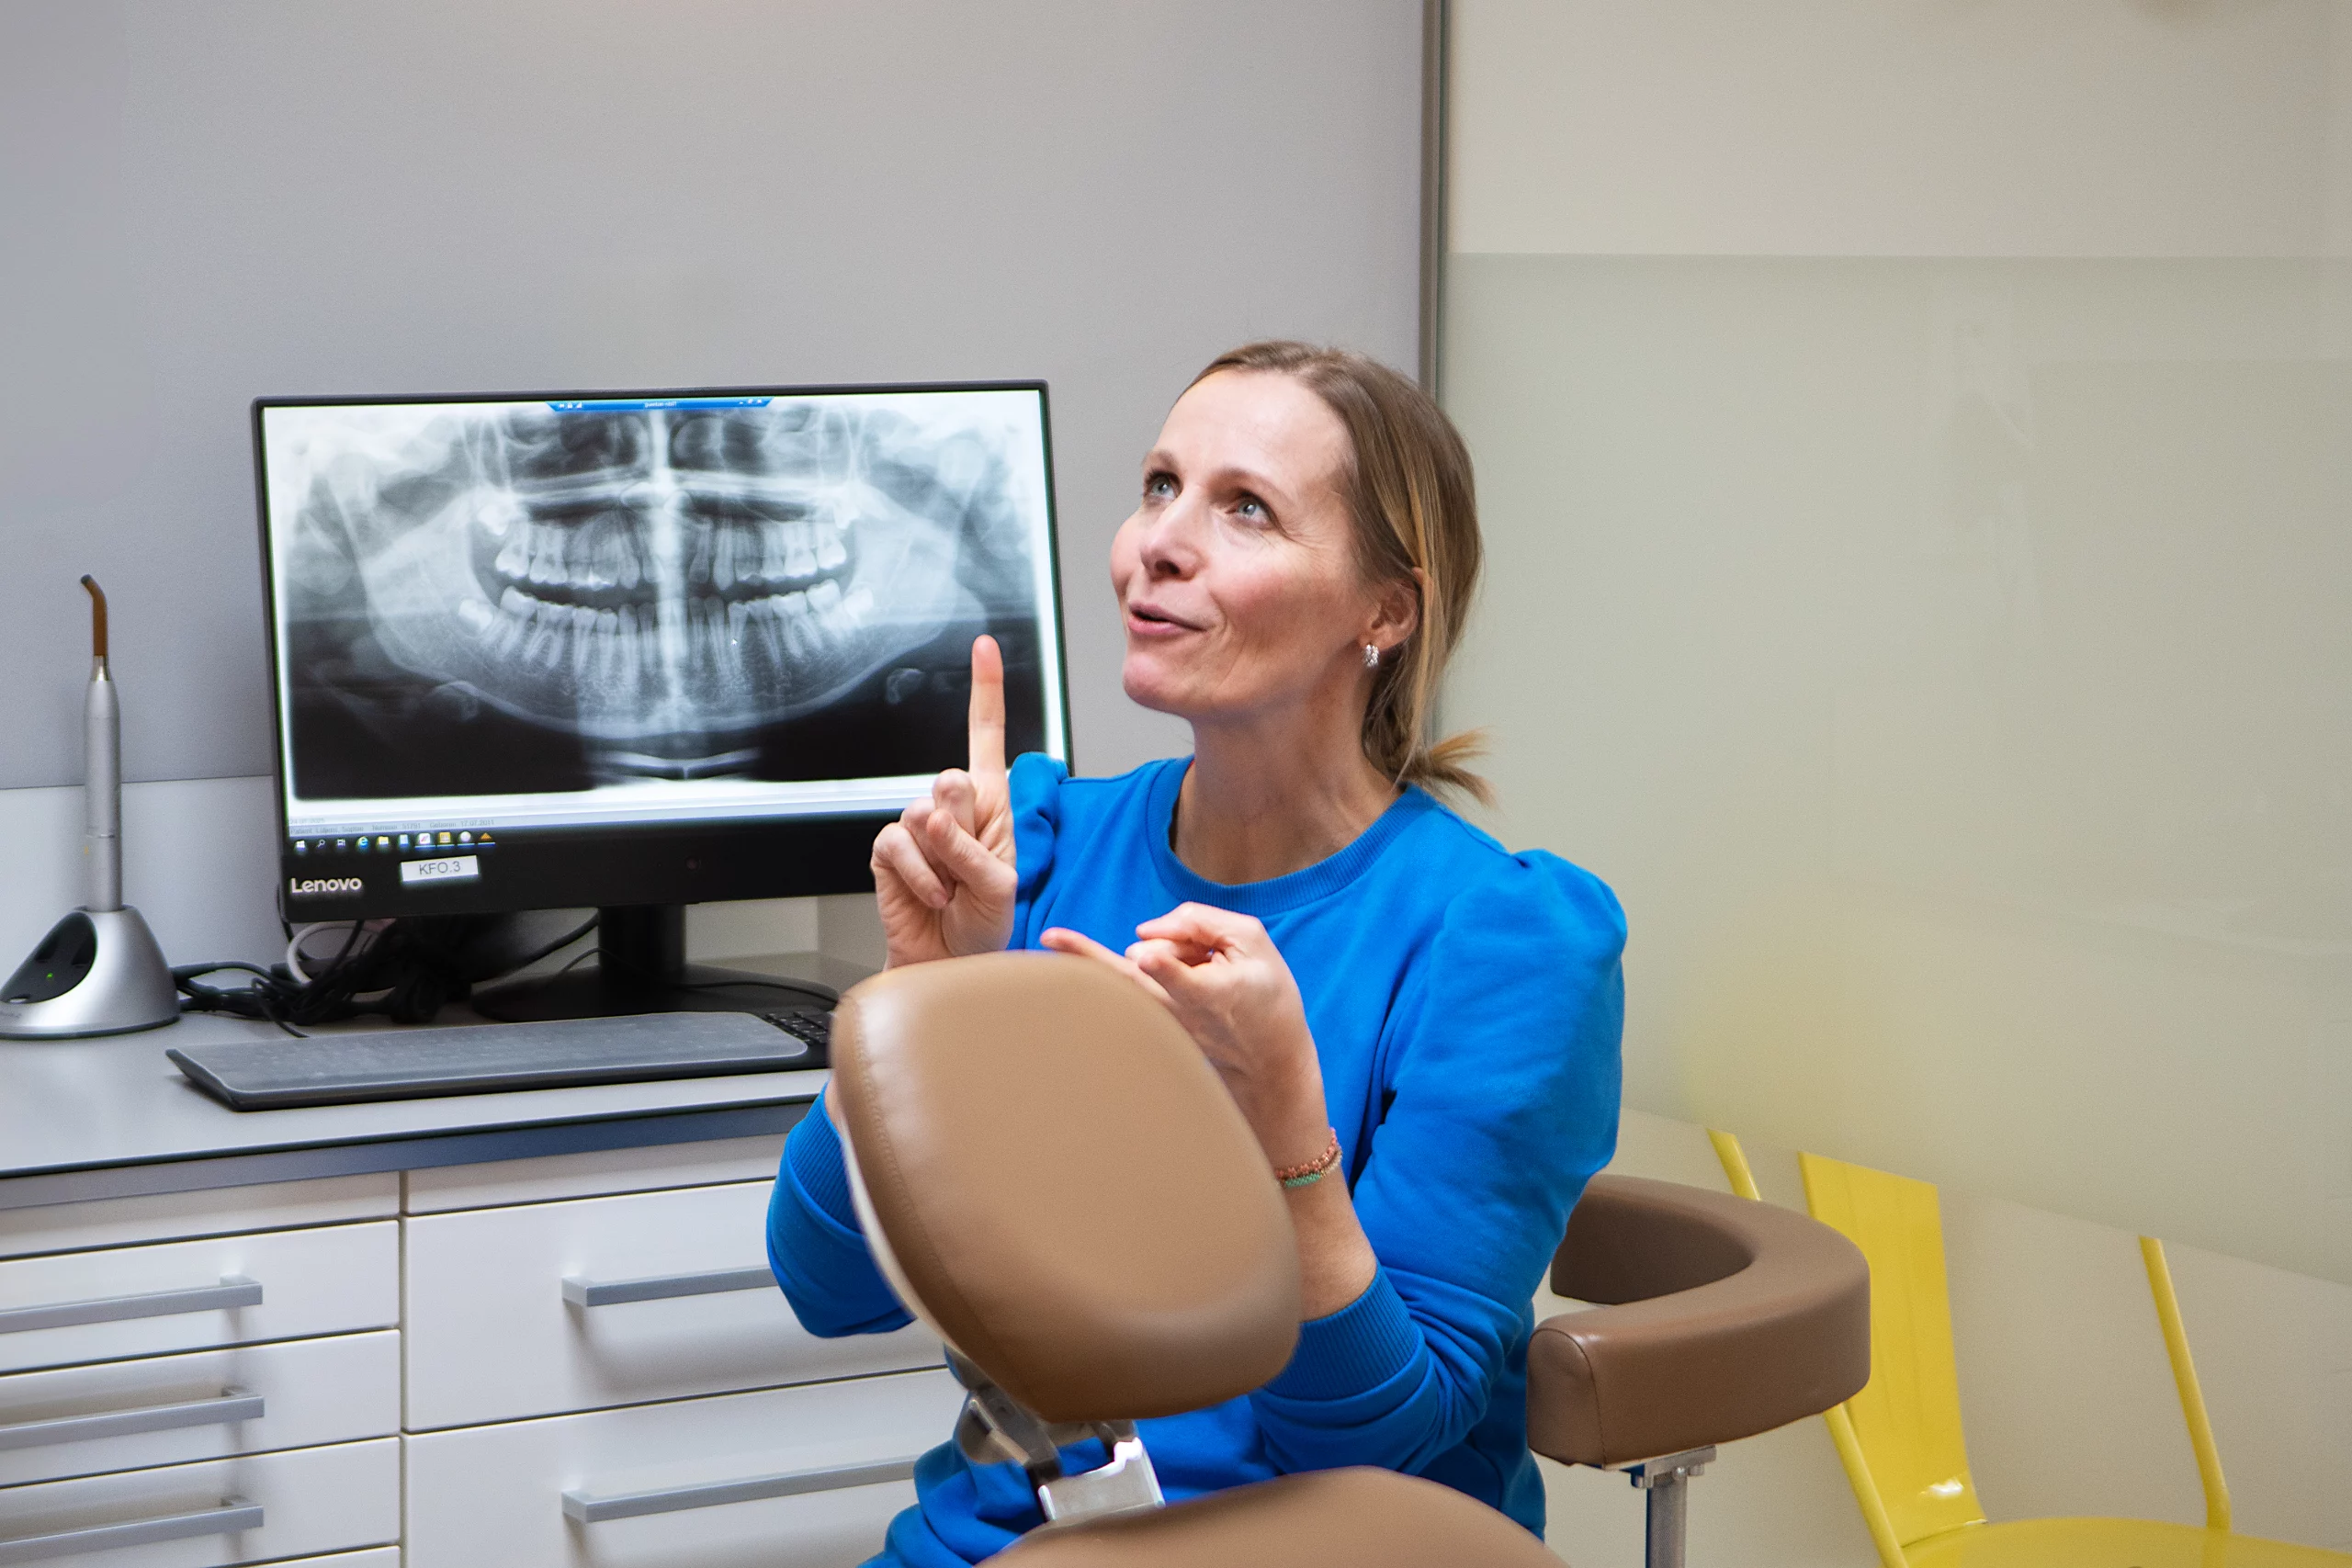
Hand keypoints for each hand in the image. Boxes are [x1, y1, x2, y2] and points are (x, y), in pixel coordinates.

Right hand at [870, 636, 1017, 966]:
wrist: (950, 962)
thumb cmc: (985, 923)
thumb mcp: (1000, 884)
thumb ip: (972, 845)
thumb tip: (931, 809)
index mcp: (991, 802)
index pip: (985, 735)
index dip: (984, 689)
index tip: (983, 645)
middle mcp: (953, 805)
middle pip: (952, 781)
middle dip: (963, 829)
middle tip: (970, 870)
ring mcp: (917, 825)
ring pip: (923, 816)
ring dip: (945, 864)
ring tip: (953, 891)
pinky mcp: (888, 850)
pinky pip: (899, 845)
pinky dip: (920, 876)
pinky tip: (934, 896)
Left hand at [1043, 904, 1330, 1169]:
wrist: (1267, 1058)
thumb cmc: (1265, 993)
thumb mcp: (1255, 943)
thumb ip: (1203, 922)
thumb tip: (1148, 927)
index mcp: (1209, 993)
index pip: (1180, 976)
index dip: (1166, 965)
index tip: (1149, 956)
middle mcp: (1176, 1010)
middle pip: (1124, 978)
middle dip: (1085, 953)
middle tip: (1051, 936)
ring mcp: (1160, 1021)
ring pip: (1127, 967)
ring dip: (1155, 949)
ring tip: (1204, 963)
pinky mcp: (1151, 1024)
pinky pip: (1130, 979)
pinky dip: (1138, 964)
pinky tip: (1136, 961)